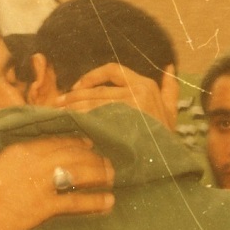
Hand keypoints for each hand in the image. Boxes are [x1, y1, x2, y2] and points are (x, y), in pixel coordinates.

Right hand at [0, 137, 113, 229]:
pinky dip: (94, 201)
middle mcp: (34, 162)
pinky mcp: (44, 207)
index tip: (87, 144)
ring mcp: (41, 184)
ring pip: (79, 173)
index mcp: (18, 150)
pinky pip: (76, 202)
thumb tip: (5, 153)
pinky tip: (107, 202)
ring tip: (111, 178)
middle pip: (72, 154)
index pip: (54, 141)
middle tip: (106, 161)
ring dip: (99, 174)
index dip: (74, 142)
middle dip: (93, 157)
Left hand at [55, 62, 175, 128]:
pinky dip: (79, 119)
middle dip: (73, 96)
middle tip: (58, 103)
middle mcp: (138, 91)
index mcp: (145, 85)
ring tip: (58, 113)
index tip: (77, 87)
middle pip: (96, 89)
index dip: (91, 76)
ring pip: (92, 103)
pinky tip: (69, 123)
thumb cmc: (166, 137)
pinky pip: (94, 117)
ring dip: (72, 108)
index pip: (111, 69)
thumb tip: (170, 66)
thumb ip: (170, 89)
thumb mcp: (172, 110)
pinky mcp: (122, 123)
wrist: (170, 162)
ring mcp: (130, 107)